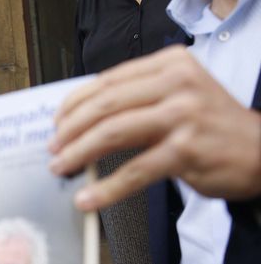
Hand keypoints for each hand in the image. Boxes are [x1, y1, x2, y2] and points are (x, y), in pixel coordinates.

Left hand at [48, 45, 260, 210]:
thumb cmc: (211, 127)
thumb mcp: (177, 96)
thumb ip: (135, 99)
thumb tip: (79, 120)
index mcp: (169, 64)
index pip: (107, 81)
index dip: (73, 104)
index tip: (56, 122)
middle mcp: (177, 83)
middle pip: (104, 105)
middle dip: (70, 130)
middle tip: (53, 149)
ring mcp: (182, 115)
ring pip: (113, 133)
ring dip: (78, 154)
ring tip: (61, 168)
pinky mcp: (185, 150)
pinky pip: (134, 171)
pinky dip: (105, 188)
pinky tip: (87, 199)